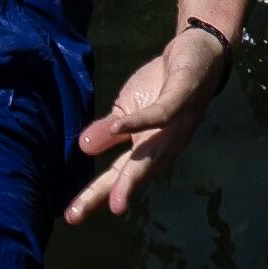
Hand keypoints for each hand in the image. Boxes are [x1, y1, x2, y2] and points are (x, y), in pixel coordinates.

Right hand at [63, 26, 233, 223]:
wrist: (196, 53)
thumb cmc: (161, 86)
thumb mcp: (127, 109)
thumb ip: (108, 131)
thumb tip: (83, 149)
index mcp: (147, 149)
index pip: (117, 176)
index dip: (95, 195)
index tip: (71, 215)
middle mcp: (163, 145)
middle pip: (132, 174)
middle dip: (109, 196)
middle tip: (78, 216)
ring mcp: (175, 125)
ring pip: (151, 156)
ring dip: (131, 179)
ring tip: (113, 201)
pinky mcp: (181, 98)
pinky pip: (160, 114)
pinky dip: (138, 122)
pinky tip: (118, 128)